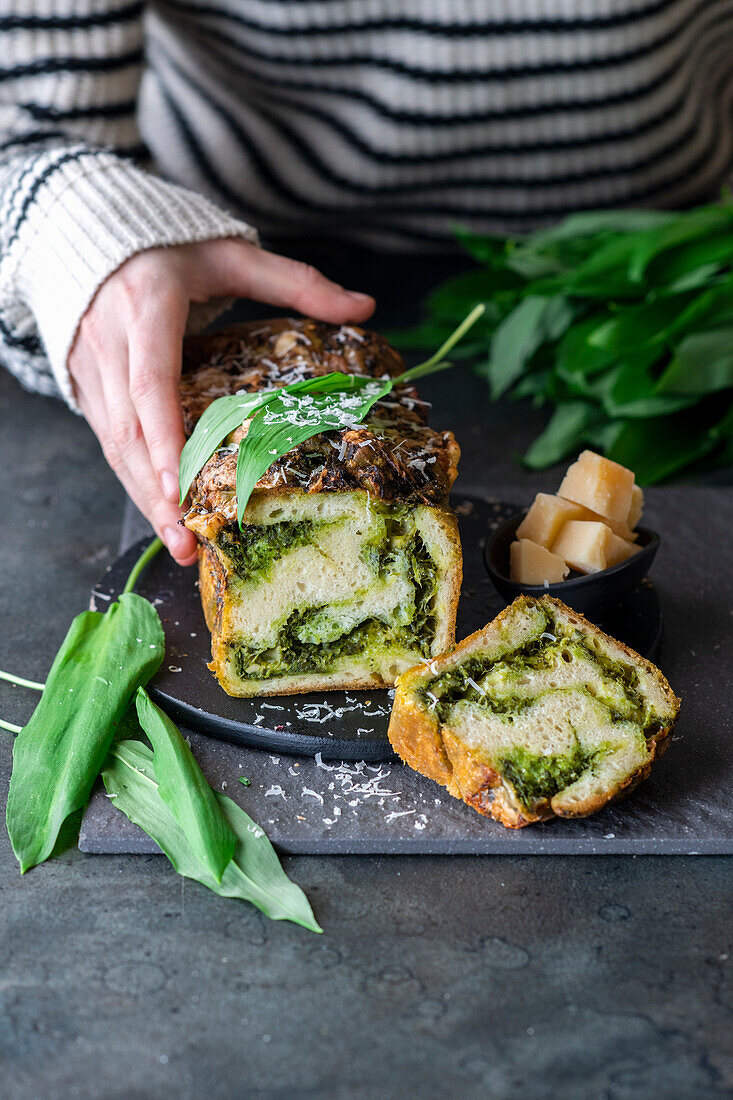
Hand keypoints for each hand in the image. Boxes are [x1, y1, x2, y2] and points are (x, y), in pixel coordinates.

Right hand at [68, 239, 374, 564]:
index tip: (178, 488)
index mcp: (146, 305)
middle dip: (156, 494)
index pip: (150, 381)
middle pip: (129, 431)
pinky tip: (165, 514)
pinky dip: (136, 481)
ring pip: (114, 445)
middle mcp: (109, 340)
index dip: (164, 438)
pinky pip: (109, 441)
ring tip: (180, 544)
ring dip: (144, 499)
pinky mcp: (83, 385)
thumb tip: (366, 307)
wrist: (86, 231)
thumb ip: (297, 281)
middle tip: (186, 542)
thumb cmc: (169, 245)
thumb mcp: (233, 254)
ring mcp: (89, 367)